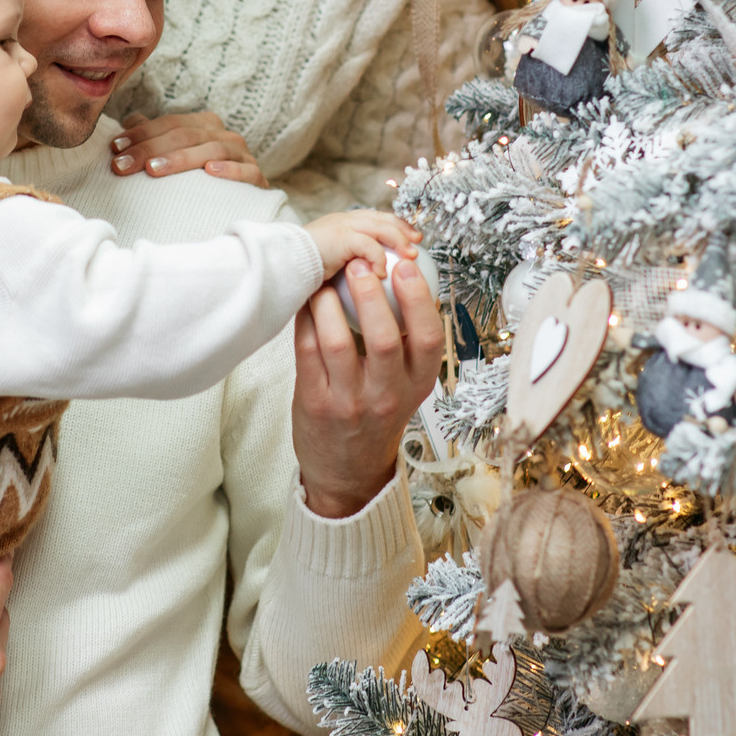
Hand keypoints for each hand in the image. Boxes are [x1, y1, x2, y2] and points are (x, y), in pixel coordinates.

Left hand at [111, 111, 264, 186]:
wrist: (240, 204)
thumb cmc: (199, 179)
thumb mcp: (174, 156)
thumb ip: (153, 137)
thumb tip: (128, 123)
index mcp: (204, 125)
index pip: (168, 123)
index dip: (140, 134)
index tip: (115, 149)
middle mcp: (224, 135)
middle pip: (185, 135)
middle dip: (150, 149)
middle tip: (122, 166)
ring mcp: (242, 155)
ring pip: (212, 150)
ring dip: (181, 159)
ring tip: (154, 170)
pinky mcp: (256, 177)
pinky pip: (246, 171)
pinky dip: (229, 170)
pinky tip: (209, 172)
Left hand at [292, 245, 444, 521]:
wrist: (348, 472)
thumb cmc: (377, 417)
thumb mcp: (406, 385)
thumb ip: (407, 343)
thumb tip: (402, 278)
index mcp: (418, 384)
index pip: (429, 338)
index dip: (419, 299)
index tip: (406, 267)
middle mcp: (387, 394)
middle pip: (384, 338)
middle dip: (371, 294)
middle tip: (360, 264)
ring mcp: (349, 401)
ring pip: (338, 342)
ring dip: (330, 303)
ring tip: (326, 278)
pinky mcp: (315, 403)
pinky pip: (307, 351)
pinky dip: (306, 320)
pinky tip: (307, 301)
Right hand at [301, 209, 421, 281]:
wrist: (279, 266)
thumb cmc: (298, 272)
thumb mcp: (328, 268)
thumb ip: (347, 268)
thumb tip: (368, 283)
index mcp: (341, 224)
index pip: (374, 218)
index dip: (395, 226)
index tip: (411, 239)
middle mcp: (343, 220)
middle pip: (381, 217)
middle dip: (403, 228)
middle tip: (418, 243)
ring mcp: (341, 226)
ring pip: (380, 227)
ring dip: (398, 241)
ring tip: (410, 258)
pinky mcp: (340, 237)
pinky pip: (367, 245)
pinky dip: (378, 258)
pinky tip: (383, 273)